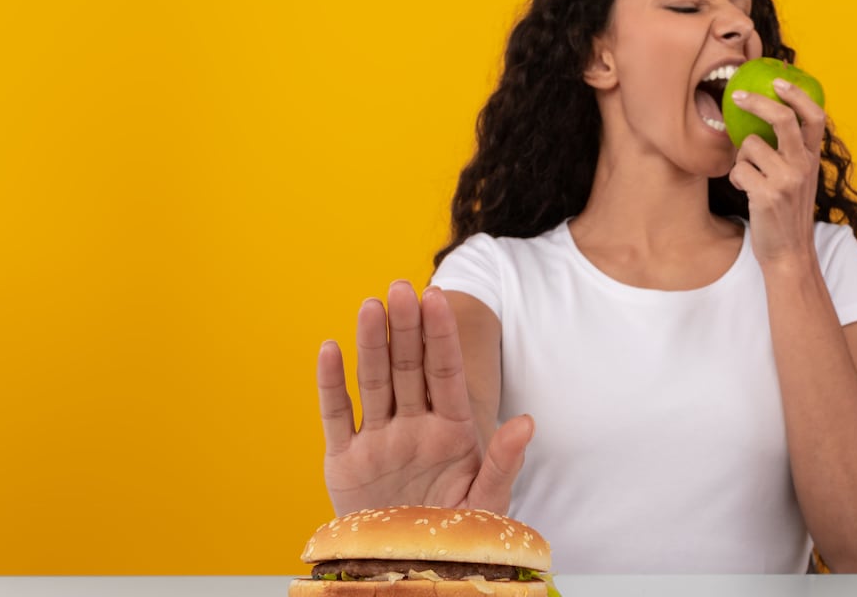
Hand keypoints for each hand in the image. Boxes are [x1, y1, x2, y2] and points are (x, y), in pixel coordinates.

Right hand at [317, 281, 533, 515]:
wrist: (409, 568)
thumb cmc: (456, 535)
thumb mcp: (486, 503)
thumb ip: (503, 463)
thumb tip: (527, 422)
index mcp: (451, 431)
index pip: (446, 373)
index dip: (441, 336)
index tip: (438, 298)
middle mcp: (413, 426)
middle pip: (408, 368)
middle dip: (406, 328)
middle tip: (400, 287)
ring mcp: (378, 440)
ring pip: (373, 382)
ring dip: (370, 344)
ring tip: (370, 306)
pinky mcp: (344, 460)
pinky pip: (337, 415)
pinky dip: (331, 384)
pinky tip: (330, 348)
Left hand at [727, 78, 828, 266]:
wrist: (789, 253)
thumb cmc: (788, 213)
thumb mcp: (800, 179)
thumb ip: (792, 152)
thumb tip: (768, 118)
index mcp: (812, 159)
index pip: (814, 116)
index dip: (797, 95)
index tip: (778, 81)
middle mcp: (803, 166)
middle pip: (781, 119)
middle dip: (756, 103)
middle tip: (737, 97)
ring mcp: (786, 180)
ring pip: (750, 146)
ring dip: (741, 158)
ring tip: (750, 176)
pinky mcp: (766, 195)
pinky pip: (737, 170)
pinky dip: (735, 178)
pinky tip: (746, 191)